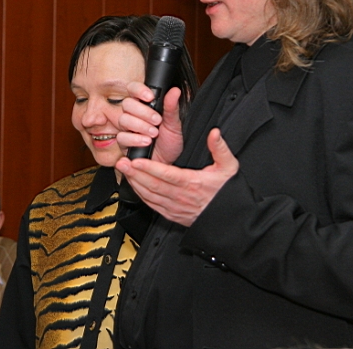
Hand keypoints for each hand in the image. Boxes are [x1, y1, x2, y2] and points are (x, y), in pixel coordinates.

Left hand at [115, 128, 237, 225]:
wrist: (230, 219)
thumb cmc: (228, 193)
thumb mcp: (229, 167)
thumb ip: (220, 149)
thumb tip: (214, 133)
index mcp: (193, 183)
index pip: (167, 175)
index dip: (150, 168)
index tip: (137, 161)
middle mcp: (181, 197)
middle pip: (153, 185)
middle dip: (135, 173)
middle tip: (122, 163)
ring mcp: (176, 208)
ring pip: (150, 196)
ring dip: (135, 183)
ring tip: (124, 172)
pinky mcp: (173, 215)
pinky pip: (153, 206)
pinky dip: (142, 196)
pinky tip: (135, 187)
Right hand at [117, 83, 183, 164]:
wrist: (167, 164)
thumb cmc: (169, 143)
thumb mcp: (174, 125)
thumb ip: (172, 108)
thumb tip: (175, 91)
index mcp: (144, 106)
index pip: (133, 89)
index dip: (138, 90)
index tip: (150, 97)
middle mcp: (133, 115)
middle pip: (127, 104)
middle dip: (142, 112)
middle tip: (157, 121)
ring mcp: (126, 129)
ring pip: (123, 119)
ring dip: (140, 126)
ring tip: (154, 133)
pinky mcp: (123, 143)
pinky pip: (122, 137)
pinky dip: (135, 139)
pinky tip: (146, 142)